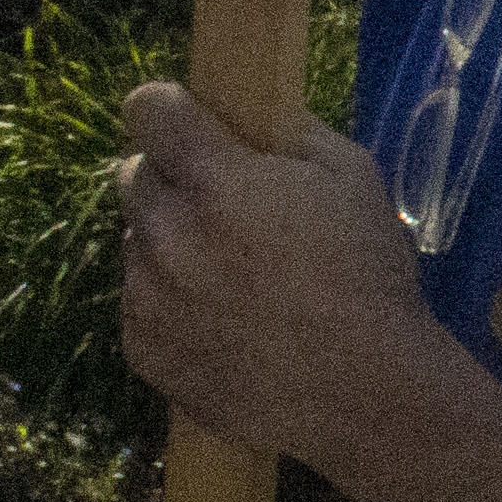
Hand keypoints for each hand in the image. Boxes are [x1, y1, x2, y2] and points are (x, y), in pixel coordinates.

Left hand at [121, 84, 456, 495]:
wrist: (364, 392)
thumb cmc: (368, 277)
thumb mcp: (355, 178)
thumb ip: (296, 136)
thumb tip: (259, 123)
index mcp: (216, 180)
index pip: (148, 110)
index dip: (166, 109)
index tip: (186, 123)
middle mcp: (166, 232)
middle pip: (132, 177)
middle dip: (172, 181)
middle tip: (222, 209)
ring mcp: (146, 296)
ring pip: (136, 245)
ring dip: (170, 247)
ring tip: (231, 281)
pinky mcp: (142, 350)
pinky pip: (139, 307)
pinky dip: (169, 307)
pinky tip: (224, 326)